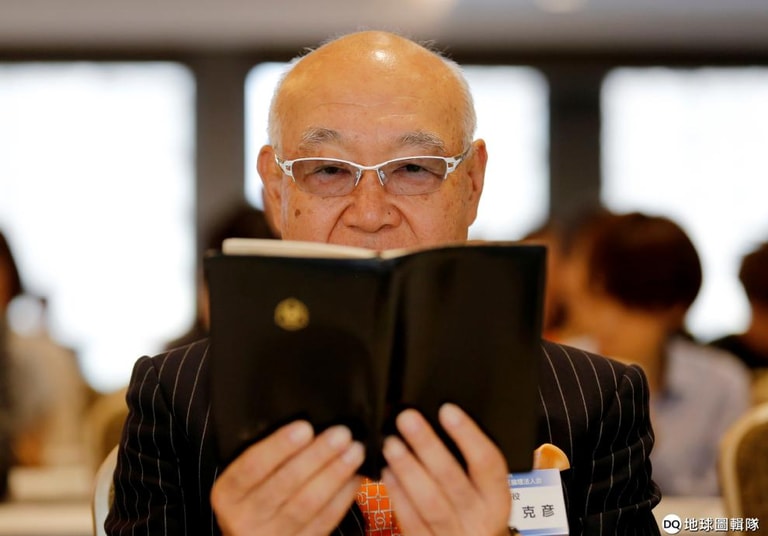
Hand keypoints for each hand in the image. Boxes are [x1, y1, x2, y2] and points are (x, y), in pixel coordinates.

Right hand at [210, 421, 364, 535]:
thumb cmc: (254, 494)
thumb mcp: (246, 477)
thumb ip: (266, 456)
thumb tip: (308, 426)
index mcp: (227, 494)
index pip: (251, 467)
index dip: (278, 447)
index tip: (305, 427)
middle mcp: (245, 519)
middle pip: (283, 484)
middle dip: (316, 456)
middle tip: (341, 434)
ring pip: (307, 504)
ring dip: (335, 474)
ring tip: (355, 451)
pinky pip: (324, 521)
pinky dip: (343, 497)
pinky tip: (355, 476)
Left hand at [381, 403, 510, 535]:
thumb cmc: (478, 513)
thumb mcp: (486, 491)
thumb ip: (471, 464)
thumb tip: (444, 419)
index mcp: (496, 499)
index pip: (487, 463)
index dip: (468, 434)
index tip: (448, 410)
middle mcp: (478, 518)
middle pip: (452, 479)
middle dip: (427, 445)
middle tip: (407, 419)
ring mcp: (453, 534)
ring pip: (429, 501)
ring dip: (408, 469)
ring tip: (392, 444)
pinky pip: (411, 521)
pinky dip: (398, 495)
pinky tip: (388, 472)